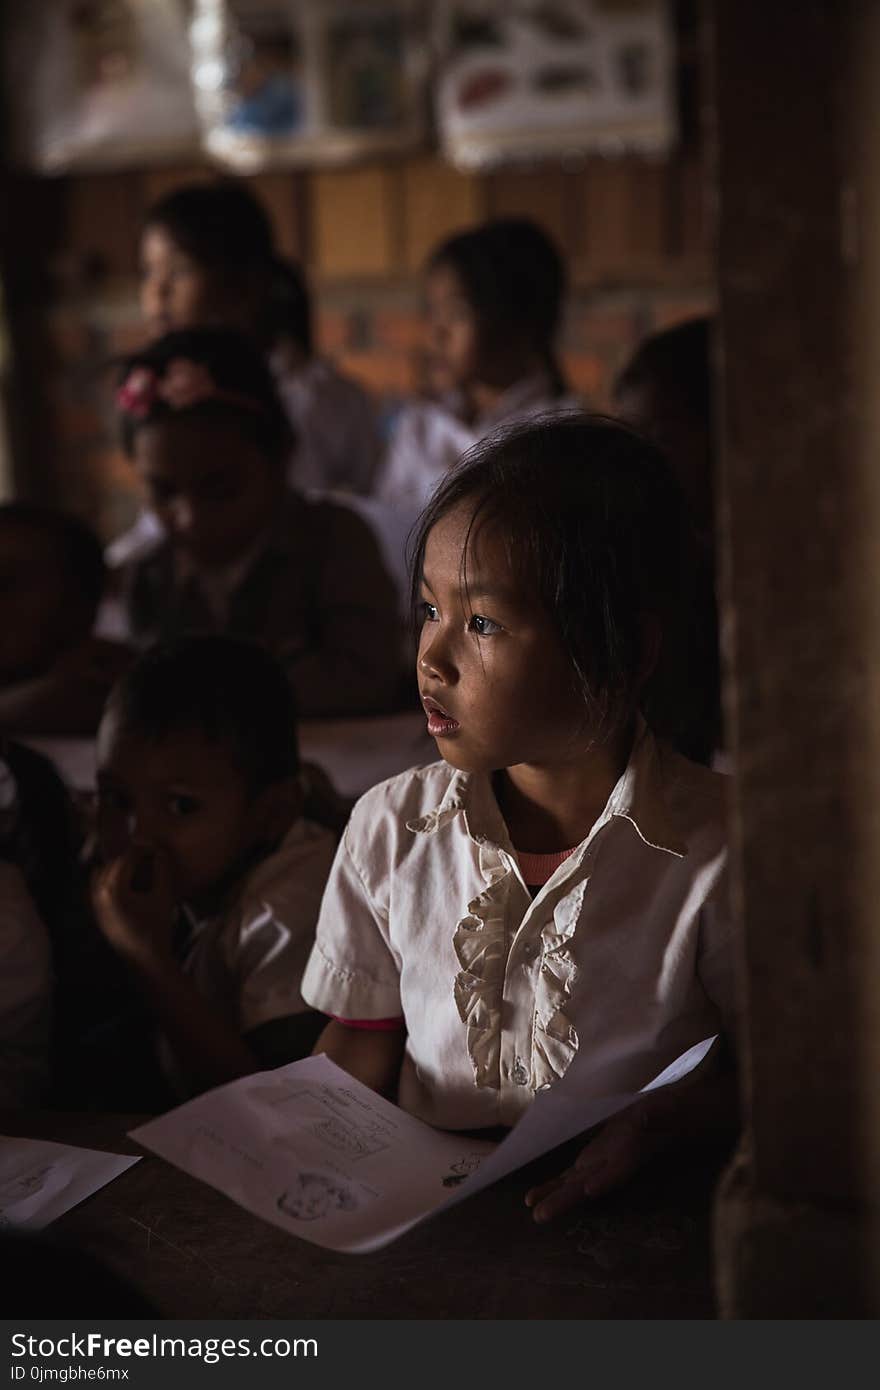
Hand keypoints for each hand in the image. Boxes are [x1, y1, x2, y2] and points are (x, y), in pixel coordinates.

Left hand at [91, 846, 176, 967]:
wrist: (146, 962)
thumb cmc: (157, 930)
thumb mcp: (164, 897)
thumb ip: (162, 870)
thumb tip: (159, 851)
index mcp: (114, 890)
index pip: (125, 859)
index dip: (141, 849)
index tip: (154, 846)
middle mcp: (99, 896)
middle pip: (111, 864)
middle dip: (129, 857)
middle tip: (147, 854)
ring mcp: (95, 906)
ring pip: (101, 875)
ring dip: (117, 868)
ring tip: (136, 867)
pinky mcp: (97, 914)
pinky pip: (97, 888)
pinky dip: (109, 880)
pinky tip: (127, 883)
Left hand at [525, 1099, 659, 1224]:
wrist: (665, 1118)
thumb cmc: (667, 1113)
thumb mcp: (663, 1110)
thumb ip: (656, 1116)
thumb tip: (647, 1116)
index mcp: (633, 1152)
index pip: (620, 1168)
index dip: (606, 1179)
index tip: (589, 1190)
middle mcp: (614, 1163)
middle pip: (588, 1185)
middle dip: (565, 1200)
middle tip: (541, 1216)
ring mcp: (601, 1162)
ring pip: (574, 1184)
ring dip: (553, 1197)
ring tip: (532, 1209)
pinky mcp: (593, 1158)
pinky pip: (571, 1174)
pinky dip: (554, 1184)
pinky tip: (533, 1197)